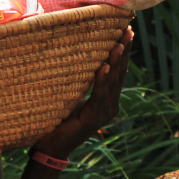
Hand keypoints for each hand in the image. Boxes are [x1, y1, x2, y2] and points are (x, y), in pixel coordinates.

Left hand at [32, 26, 131, 158]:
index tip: (126, 32)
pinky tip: (106, 66)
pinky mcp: (94, 119)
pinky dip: (103, 80)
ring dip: (116, 61)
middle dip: (124, 51)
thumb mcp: (71, 96)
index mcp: (106, 100)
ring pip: (112, 82)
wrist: (50, 147)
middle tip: (128, 30)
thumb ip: (79, 81)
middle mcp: (110, 106)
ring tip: (119, 43)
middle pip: (119, 74)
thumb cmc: (58, 120)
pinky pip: (99, 95)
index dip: (122, 53)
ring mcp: (104, 113)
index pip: (117, 72)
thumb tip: (76, 57)